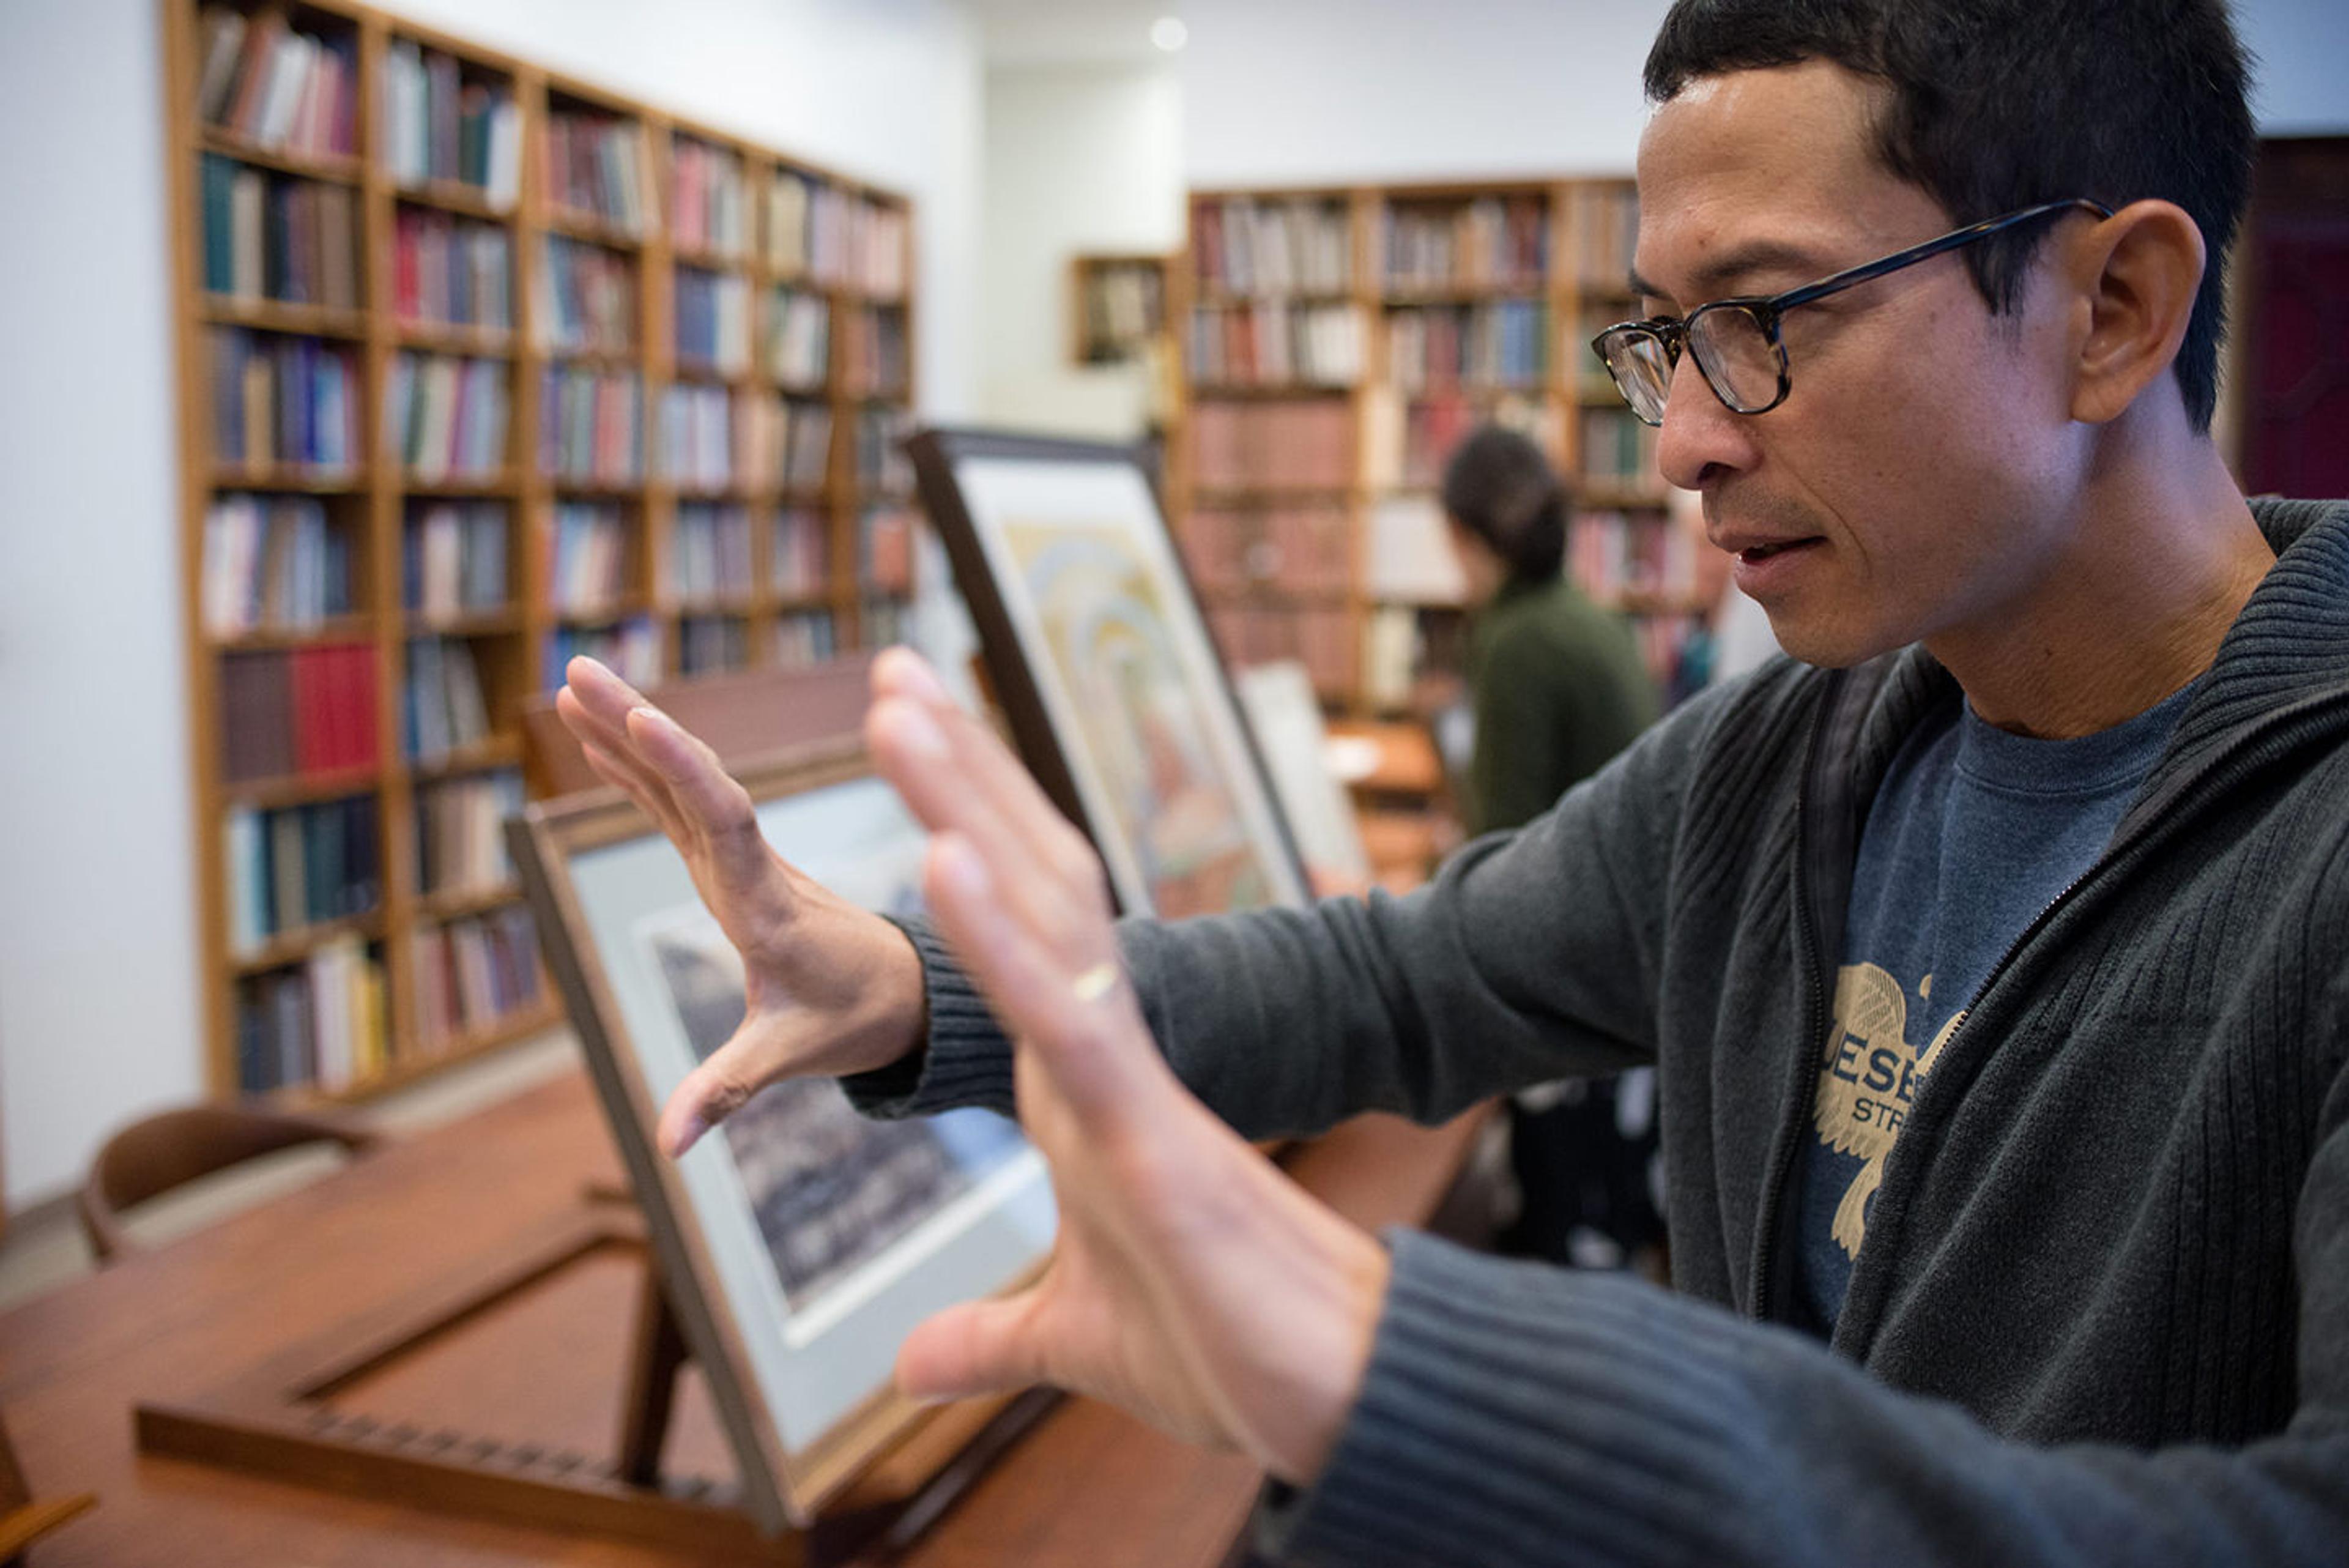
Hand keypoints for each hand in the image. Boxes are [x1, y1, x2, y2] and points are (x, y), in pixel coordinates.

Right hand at [554, 657, 927, 1155]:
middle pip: (692, 779)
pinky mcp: (732, 863)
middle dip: (636, 723)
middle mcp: (754, 866)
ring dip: (630, 732)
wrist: (908, 993)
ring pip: (683, 781)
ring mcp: (741, 859)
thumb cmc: (854, 1020)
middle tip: (578, 668)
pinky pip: (682, 803)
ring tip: (574, 680)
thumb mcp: (791, 1055)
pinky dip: (642, 768)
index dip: (679, 766)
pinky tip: (600, 738)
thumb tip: (668, 1146)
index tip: (637, 716)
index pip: (722, 817)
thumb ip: (727, 1090)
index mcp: (767, 902)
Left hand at [863, 648, 1388, 1485]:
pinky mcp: (1147, 1129)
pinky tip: (943, 857)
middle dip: (956, 775)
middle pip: (1022, 883)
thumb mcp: (1074, 1336)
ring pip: (1038, 917)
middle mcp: (1097, 1053)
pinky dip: (1000, 939)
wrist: (1333, 1397)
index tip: (910, 748)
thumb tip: (908, 1369)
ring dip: (965, 807)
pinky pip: (1063, 1013)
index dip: (960, 833)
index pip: (1006, 928)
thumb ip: (991, 1335)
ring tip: (896, 707)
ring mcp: (1124, 1080)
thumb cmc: (1224, 1351)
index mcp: (1074, 1082)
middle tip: (890, 668)